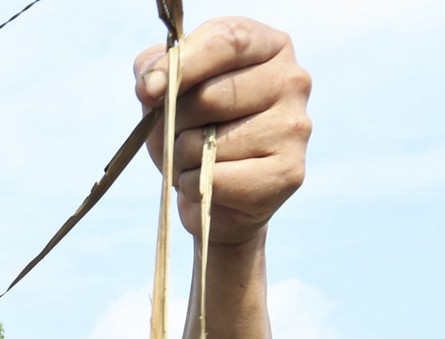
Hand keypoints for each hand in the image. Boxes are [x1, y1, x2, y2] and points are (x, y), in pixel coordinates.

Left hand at [134, 18, 310, 245]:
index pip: (227, 40)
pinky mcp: (289, 172)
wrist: (215, 193)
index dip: (183, 65)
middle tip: (176, 136)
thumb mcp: (168, 88)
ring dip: (184, 159)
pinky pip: (220, 180)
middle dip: (177, 122)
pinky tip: (206, 184)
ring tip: (193, 161)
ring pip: (212, 143)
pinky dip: (196, 185)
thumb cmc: (193, 129)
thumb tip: (150, 85)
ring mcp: (295, 126)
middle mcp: (292, 80)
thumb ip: (153, 68)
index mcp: (268, 46)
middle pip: (213, 95)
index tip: (149, 90)